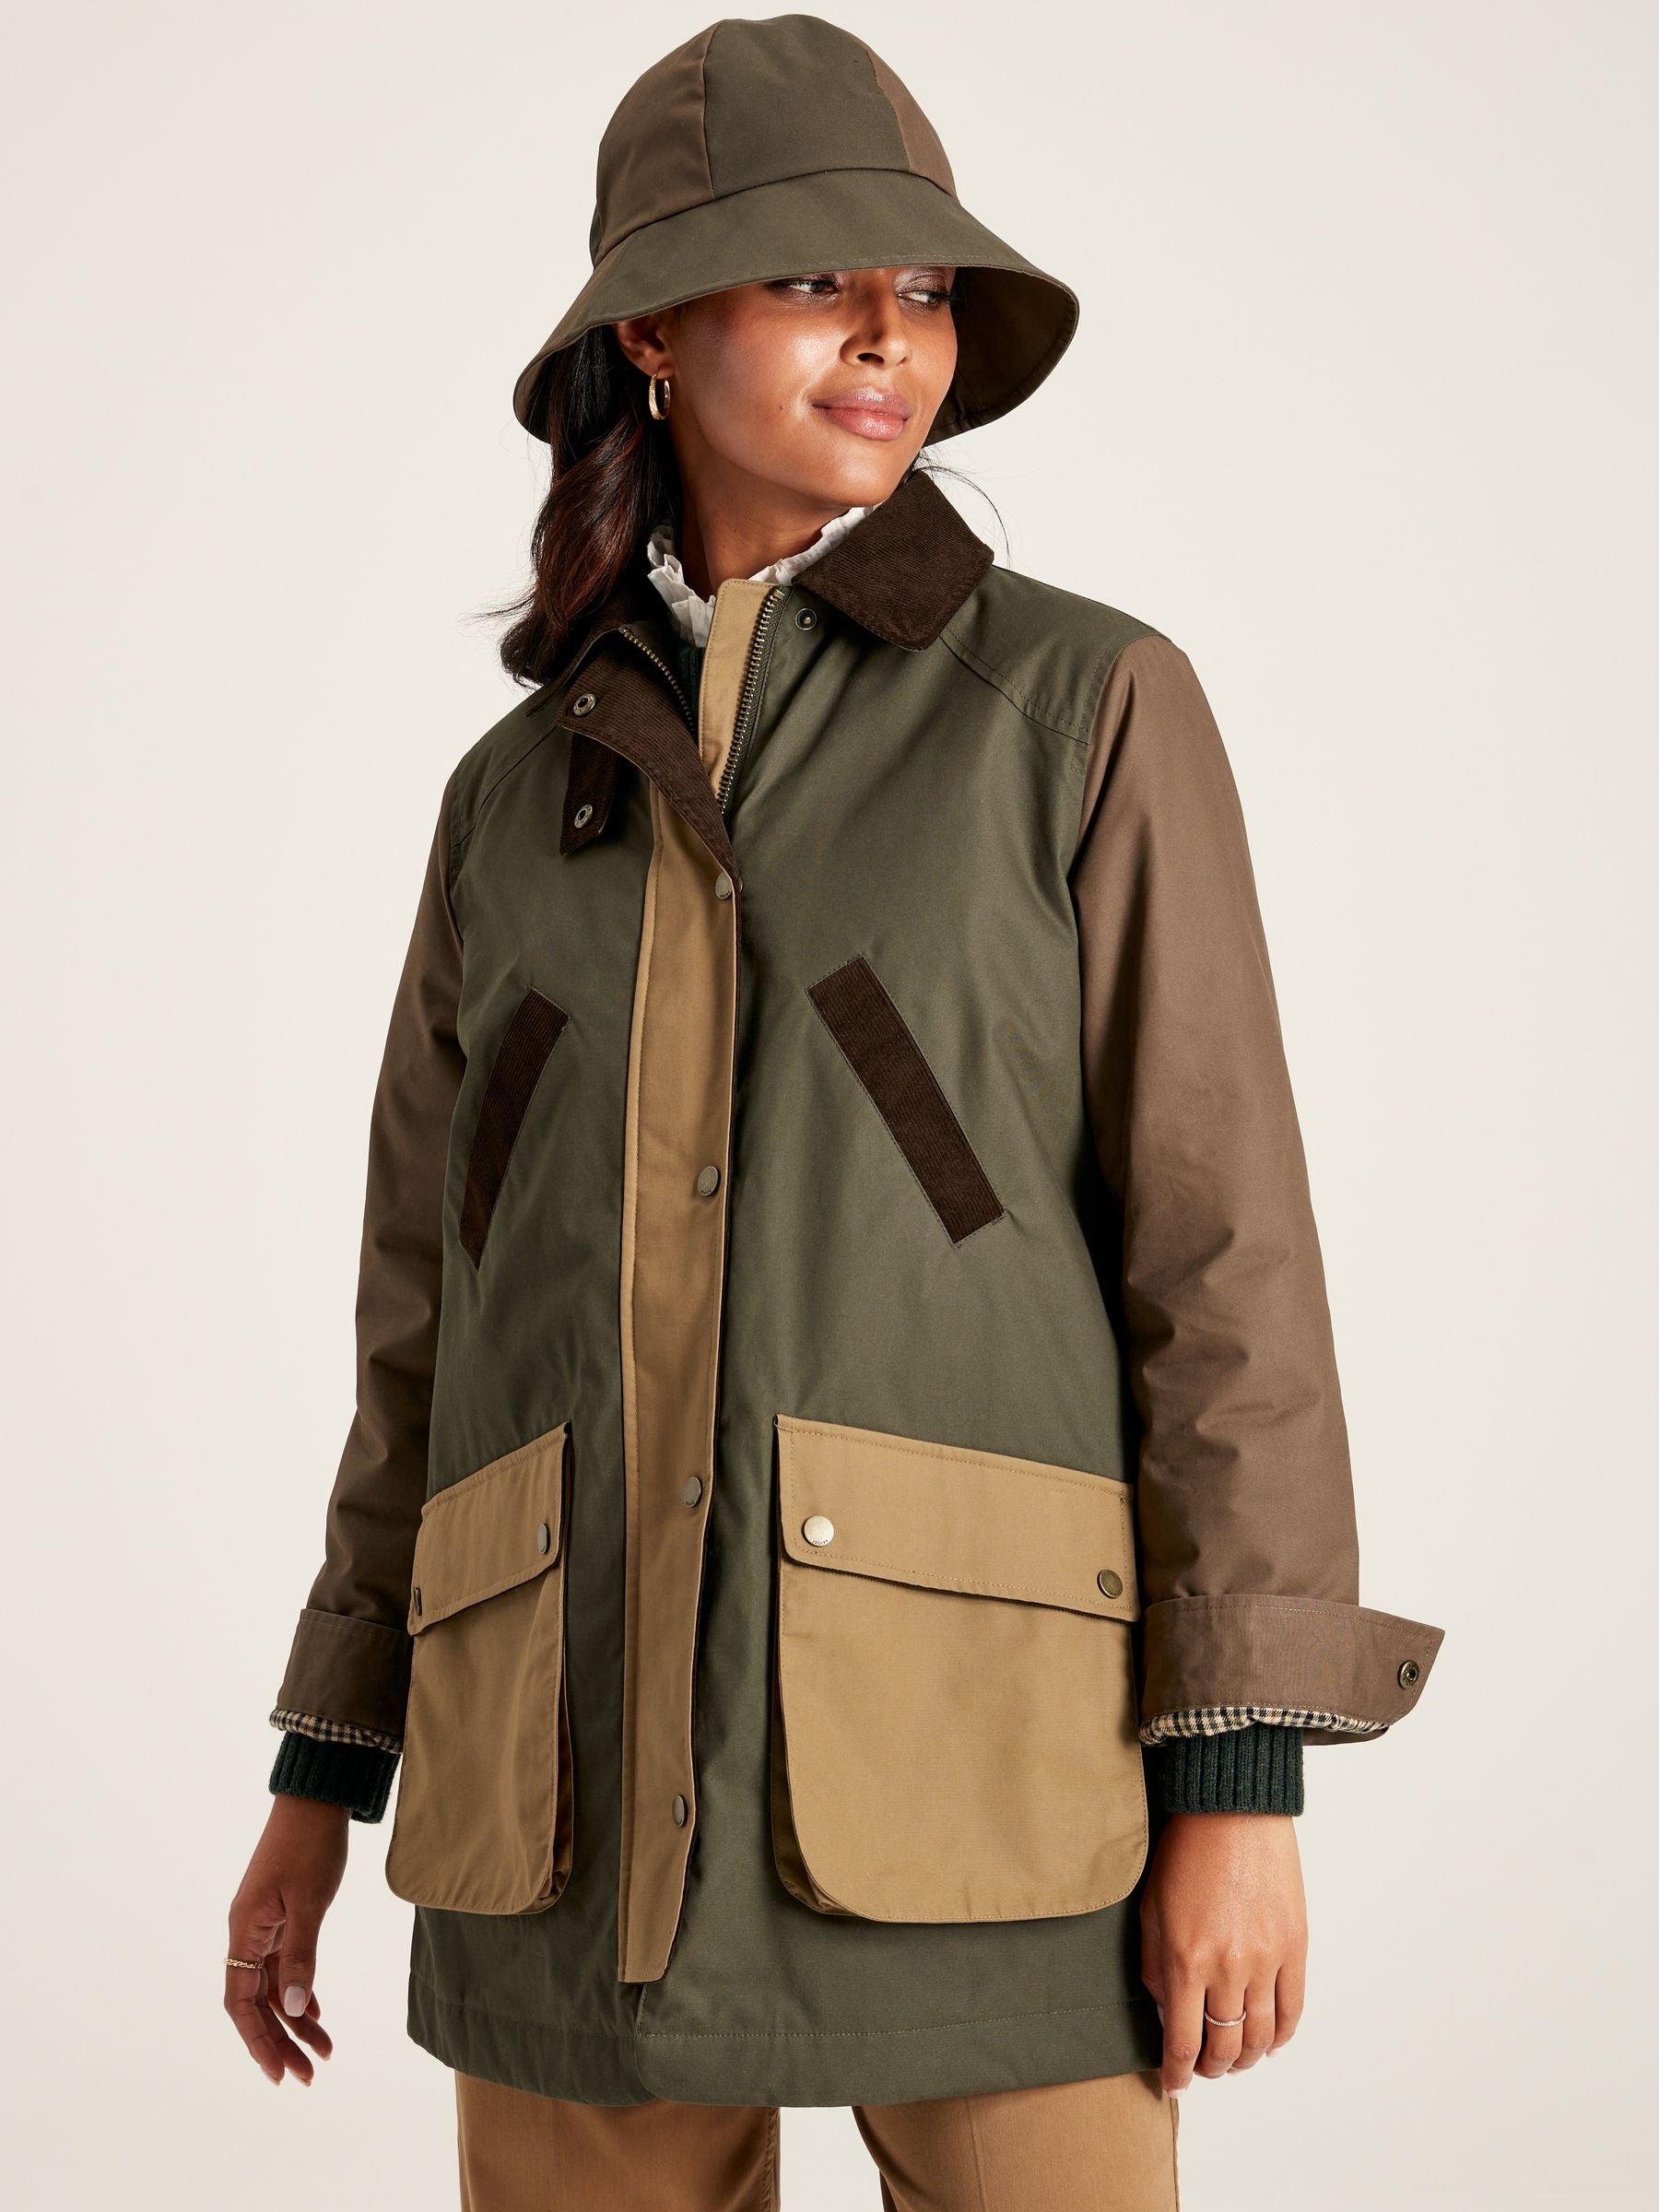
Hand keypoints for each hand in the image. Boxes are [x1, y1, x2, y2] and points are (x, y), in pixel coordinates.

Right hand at [224, 1794, 349, 2084]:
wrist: (316, 1798)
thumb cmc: (311, 1844)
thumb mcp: (310, 1902)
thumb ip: (302, 1957)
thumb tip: (294, 2010)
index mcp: (245, 1930)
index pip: (240, 2002)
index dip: (257, 2041)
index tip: (278, 2074)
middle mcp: (248, 1932)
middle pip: (256, 2002)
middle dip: (280, 2041)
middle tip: (308, 2076)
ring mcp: (264, 1924)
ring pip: (273, 1986)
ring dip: (295, 2020)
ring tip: (323, 2053)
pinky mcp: (281, 1915)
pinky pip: (283, 1965)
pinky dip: (299, 1990)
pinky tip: (316, 2013)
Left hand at [1139, 1812, 1307, 2093]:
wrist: (1232, 1812)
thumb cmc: (1185, 1853)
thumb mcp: (1150, 1910)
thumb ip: (1154, 1968)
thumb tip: (1166, 2011)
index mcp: (1185, 1960)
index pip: (1182, 2042)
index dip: (1178, 2073)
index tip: (1174, 2083)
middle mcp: (1228, 1968)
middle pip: (1225, 2046)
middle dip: (1211, 2067)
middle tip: (1204, 2068)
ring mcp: (1266, 1960)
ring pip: (1261, 2037)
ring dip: (1247, 2058)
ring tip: (1235, 2058)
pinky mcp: (1295, 1946)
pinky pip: (1293, 2009)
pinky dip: (1282, 2035)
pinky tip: (1269, 2040)